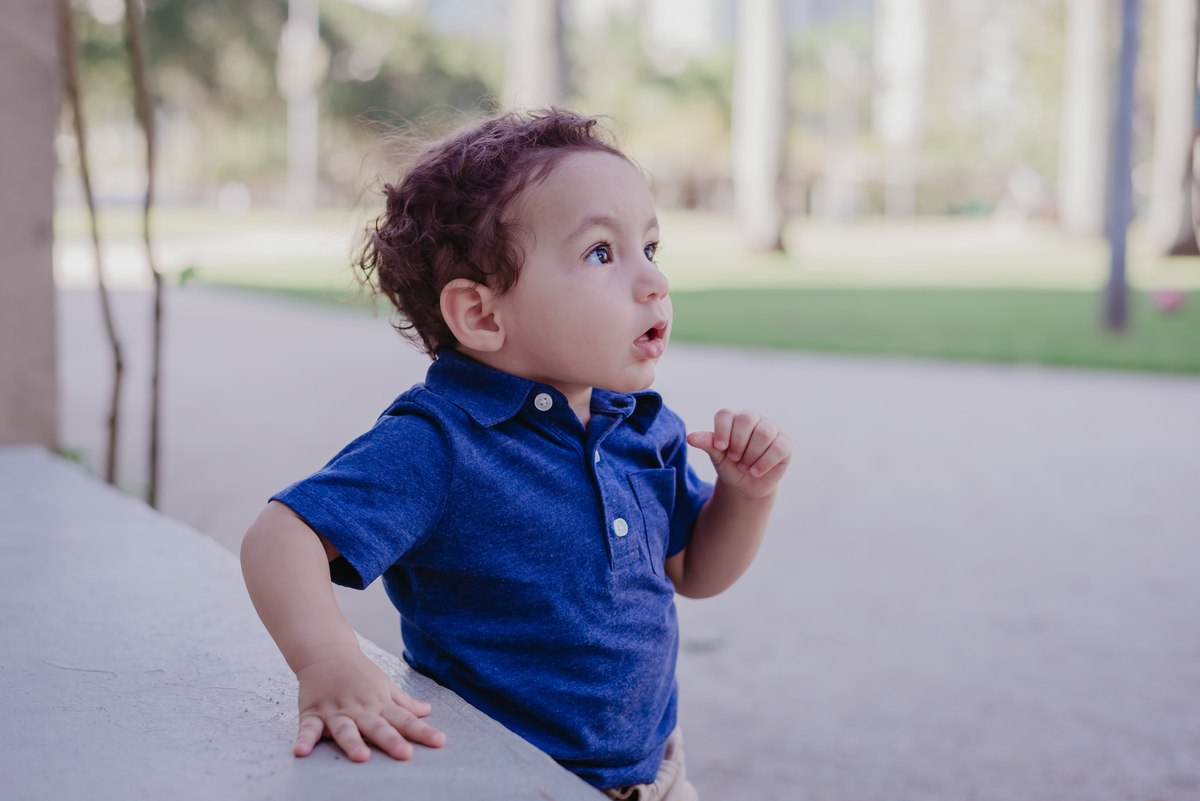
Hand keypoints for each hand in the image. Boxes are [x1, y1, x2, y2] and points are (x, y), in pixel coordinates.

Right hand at [293, 643, 445, 761]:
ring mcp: (336, 710)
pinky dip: (304, 739)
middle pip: (378, 726)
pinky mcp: (313, 712)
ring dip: (353, 742)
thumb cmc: (359, 672)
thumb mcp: (384, 684)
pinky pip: (308, 728)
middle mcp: (360, 708)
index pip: (405, 719)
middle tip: (405, 754)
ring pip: (345, 729)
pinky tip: (301, 752)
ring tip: (361, 756)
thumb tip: (427, 711)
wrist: (327, 650)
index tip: (439, 741)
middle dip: (391, 740)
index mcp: (379, 703)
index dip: (422, 731)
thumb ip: (404, 702)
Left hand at [687, 409, 790, 498]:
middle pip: (746, 418)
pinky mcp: (785, 443)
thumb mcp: (717, 457)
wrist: (746, 486)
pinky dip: (765, 462)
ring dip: (751, 453)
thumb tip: (691, 437)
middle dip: (738, 442)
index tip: (720, 447)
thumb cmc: (730, 466)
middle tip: (734, 458)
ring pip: (764, 432)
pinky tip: (755, 471)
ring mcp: (772, 428)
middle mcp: (753, 419)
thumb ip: (707, 444)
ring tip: (745, 466)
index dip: (722, 430)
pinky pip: (778, 447)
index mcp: (734, 418)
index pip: (726, 413)